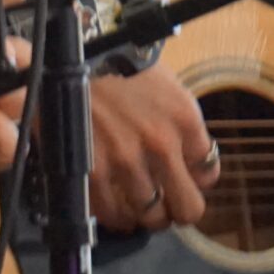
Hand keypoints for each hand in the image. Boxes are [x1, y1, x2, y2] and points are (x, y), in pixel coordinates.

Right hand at [85, 65, 217, 231]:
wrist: (65, 55)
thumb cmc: (112, 63)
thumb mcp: (162, 84)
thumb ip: (178, 123)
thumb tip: (185, 158)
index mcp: (183, 118)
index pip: (208, 173)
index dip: (194, 180)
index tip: (182, 178)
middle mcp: (161, 143)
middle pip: (188, 207)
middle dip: (177, 209)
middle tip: (165, 204)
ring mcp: (126, 160)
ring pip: (151, 216)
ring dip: (145, 216)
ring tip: (136, 208)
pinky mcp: (93, 171)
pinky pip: (112, 214)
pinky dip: (114, 217)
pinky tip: (113, 209)